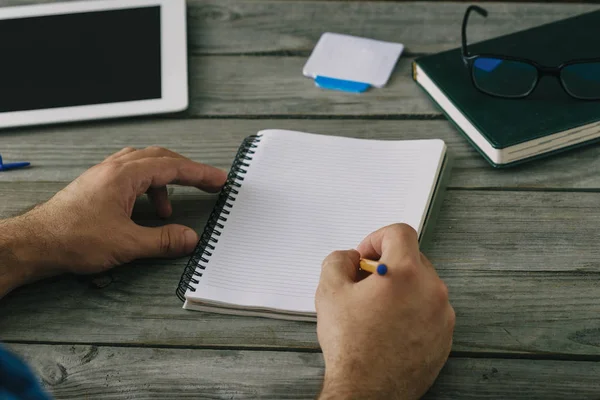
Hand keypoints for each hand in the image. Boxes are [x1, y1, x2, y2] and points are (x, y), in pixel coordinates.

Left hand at [0, 147, 226, 294]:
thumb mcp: (126, 243)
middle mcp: (114, 168)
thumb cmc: (72, 238)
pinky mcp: (98, 185)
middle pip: (161, 158)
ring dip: (165, 182)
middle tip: (207, 184)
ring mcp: (104, 175)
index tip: (219, 179)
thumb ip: (163, 240)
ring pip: (145, 165)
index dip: (200, 173)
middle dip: (187, 171)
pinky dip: (147, 189)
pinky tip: (145, 210)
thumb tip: (190, 238)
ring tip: (169, 210)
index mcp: (124, 175)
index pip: (172, 167)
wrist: (36, 243)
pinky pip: (131, 176)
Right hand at [316, 224, 454, 399]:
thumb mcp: (329, 292)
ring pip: (423, 285)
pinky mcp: (445, 337)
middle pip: (413, 258)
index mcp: (405, 273)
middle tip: (365, 283)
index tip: (365, 255)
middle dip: (388, 264)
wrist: (366, 391)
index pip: (400, 232)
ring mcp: (442, 315)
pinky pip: (430, 311)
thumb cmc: (350, 346)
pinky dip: (412, 311)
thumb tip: (351, 258)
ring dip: (401, 288)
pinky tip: (390, 327)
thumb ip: (338, 260)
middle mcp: (431, 290)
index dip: (377, 238)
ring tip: (376, 309)